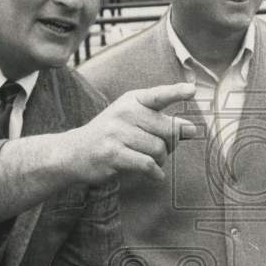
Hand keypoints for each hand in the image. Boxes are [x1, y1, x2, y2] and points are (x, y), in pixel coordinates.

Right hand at [74, 82, 197, 184]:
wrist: (74, 152)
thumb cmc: (111, 136)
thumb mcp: (134, 122)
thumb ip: (162, 124)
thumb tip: (192, 130)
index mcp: (132, 100)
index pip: (158, 95)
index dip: (176, 92)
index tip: (192, 90)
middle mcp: (124, 112)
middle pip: (168, 130)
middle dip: (171, 145)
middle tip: (161, 150)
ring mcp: (117, 132)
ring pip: (159, 149)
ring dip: (161, 161)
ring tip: (149, 161)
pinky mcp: (112, 153)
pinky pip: (147, 164)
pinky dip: (155, 173)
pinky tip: (154, 175)